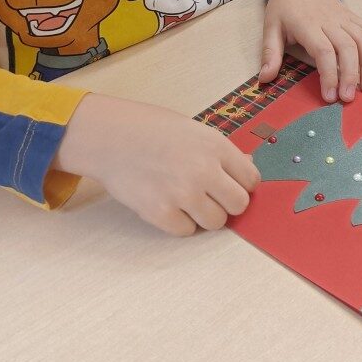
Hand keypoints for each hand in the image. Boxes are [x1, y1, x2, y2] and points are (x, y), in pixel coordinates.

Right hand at [54, 93, 259, 235]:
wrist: (110, 137)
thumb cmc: (152, 129)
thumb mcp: (195, 131)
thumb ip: (221, 152)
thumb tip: (248, 168)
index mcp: (216, 146)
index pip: (252, 180)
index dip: (242, 184)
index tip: (230, 184)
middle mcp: (203, 171)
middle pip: (239, 205)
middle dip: (227, 203)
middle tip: (210, 195)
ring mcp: (182, 194)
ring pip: (216, 223)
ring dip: (205, 215)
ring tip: (187, 199)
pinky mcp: (160, 213)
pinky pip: (187, 231)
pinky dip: (180, 222)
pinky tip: (169, 204)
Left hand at [261, 0, 361, 102]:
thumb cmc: (284, 7)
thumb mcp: (270, 27)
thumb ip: (270, 53)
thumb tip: (265, 79)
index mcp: (307, 25)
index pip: (324, 51)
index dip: (329, 75)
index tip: (329, 96)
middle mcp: (329, 20)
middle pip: (347, 47)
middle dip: (351, 75)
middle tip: (349, 98)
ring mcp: (344, 17)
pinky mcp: (353, 16)